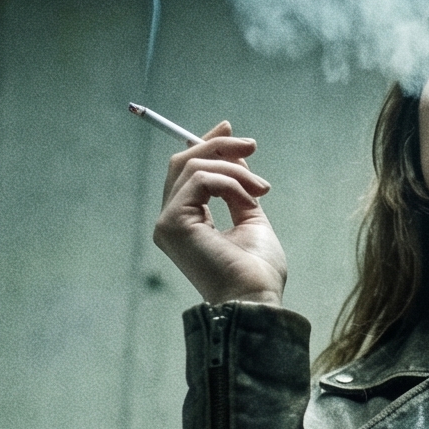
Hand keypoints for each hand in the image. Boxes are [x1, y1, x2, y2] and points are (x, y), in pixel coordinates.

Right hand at [153, 121, 286, 306]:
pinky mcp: (172, 223)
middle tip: (252, 145)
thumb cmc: (257, 271)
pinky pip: (202, 180)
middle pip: (182, 163)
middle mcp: (169, 222)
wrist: (256, 299)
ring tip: (262, 189)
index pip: (185, 173)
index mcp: (184, 223)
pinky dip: (231, 182)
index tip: (231, 130)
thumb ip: (238, 190)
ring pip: (193, 167)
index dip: (205, 146)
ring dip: (235, 170)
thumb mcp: (251, 219)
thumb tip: (237, 156)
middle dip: (217, 145)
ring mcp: (166, 223)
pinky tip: (251, 200)